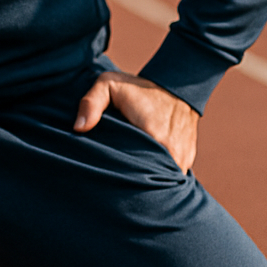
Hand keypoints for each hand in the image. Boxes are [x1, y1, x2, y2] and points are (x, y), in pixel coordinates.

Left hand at [74, 70, 198, 172]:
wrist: (179, 83)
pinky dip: (160, 173)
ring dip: (148, 179)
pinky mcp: (188, 158)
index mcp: (154, 138)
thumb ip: (91, 103)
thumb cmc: (139, 86)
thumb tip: (78, 128)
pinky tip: (146, 169)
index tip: (107, 176)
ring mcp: (183, 158)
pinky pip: (172, 174)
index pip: (136, 173)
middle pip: (149, 180)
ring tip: (130, 177)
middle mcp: (173, 153)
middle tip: (114, 181)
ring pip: (162, 179)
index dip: (120, 177)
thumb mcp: (109, 84)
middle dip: (132, 183)